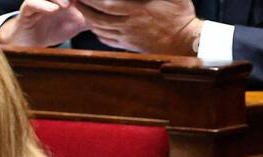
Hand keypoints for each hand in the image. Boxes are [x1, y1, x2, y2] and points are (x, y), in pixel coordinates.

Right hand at [0, 0, 87, 46]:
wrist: (32, 41)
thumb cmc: (54, 29)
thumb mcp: (76, 24)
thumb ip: (90, 19)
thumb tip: (109, 21)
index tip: (94, 1)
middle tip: (83, 0)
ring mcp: (39, 1)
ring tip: (68, 4)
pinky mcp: (27, 9)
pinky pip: (32, 3)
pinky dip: (43, 4)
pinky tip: (54, 9)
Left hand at [74, 0, 200, 54]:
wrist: (188, 42)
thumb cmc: (182, 16)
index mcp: (137, 11)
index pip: (106, 4)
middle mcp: (130, 26)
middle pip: (98, 19)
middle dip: (83, 8)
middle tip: (74, 0)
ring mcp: (130, 38)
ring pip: (101, 31)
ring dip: (89, 21)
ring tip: (81, 10)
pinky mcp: (132, 46)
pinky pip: (110, 41)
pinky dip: (99, 34)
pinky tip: (95, 27)